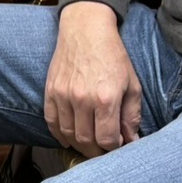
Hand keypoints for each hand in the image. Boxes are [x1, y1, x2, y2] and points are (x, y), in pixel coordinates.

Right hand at [44, 1, 143, 157]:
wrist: (85, 30)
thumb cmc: (112, 56)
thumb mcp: (132, 85)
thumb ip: (131, 115)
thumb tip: (131, 140)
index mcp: (106, 98)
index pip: (108, 139)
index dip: (115, 148)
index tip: (119, 146)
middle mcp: (82, 99)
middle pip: (86, 141)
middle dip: (97, 152)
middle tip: (104, 150)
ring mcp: (63, 95)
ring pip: (68, 134)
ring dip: (79, 145)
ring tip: (89, 144)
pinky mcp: (50, 91)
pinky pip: (51, 121)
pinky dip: (59, 134)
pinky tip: (68, 138)